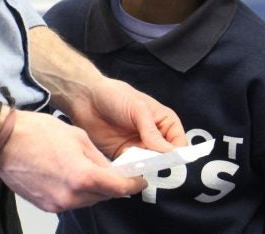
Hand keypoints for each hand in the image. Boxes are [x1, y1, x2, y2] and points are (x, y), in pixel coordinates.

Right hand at [0, 109, 146, 212]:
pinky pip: (70, 201)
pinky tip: (69, 174)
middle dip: (112, 185)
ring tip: (86, 169)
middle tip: (115, 171)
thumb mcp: (78, 137)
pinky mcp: (46, 206)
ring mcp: (57, 203)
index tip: (140, 181)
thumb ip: (98, 158)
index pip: (119, 188)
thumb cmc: (36, 133)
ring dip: (92, 188)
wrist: (3, 142)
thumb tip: (110, 170)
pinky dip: (75, 191)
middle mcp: (71, 196)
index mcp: (82, 176)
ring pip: (87, 200)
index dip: (133, 184)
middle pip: (103, 196)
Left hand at [67, 76, 187, 158]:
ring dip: (143, 166)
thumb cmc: (115, 95)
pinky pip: (131, 168)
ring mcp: (138, 147)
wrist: (86, 98)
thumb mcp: (138, 109)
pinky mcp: (122, 155)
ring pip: (148, 165)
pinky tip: (123, 166)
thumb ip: (152, 131)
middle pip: (164, 158)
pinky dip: (129, 170)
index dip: (176, 153)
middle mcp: (154, 136)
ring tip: (133, 161)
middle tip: (148, 161)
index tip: (168, 159)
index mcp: (164, 122)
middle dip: (158, 162)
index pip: (179, 143)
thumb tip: (168, 151)